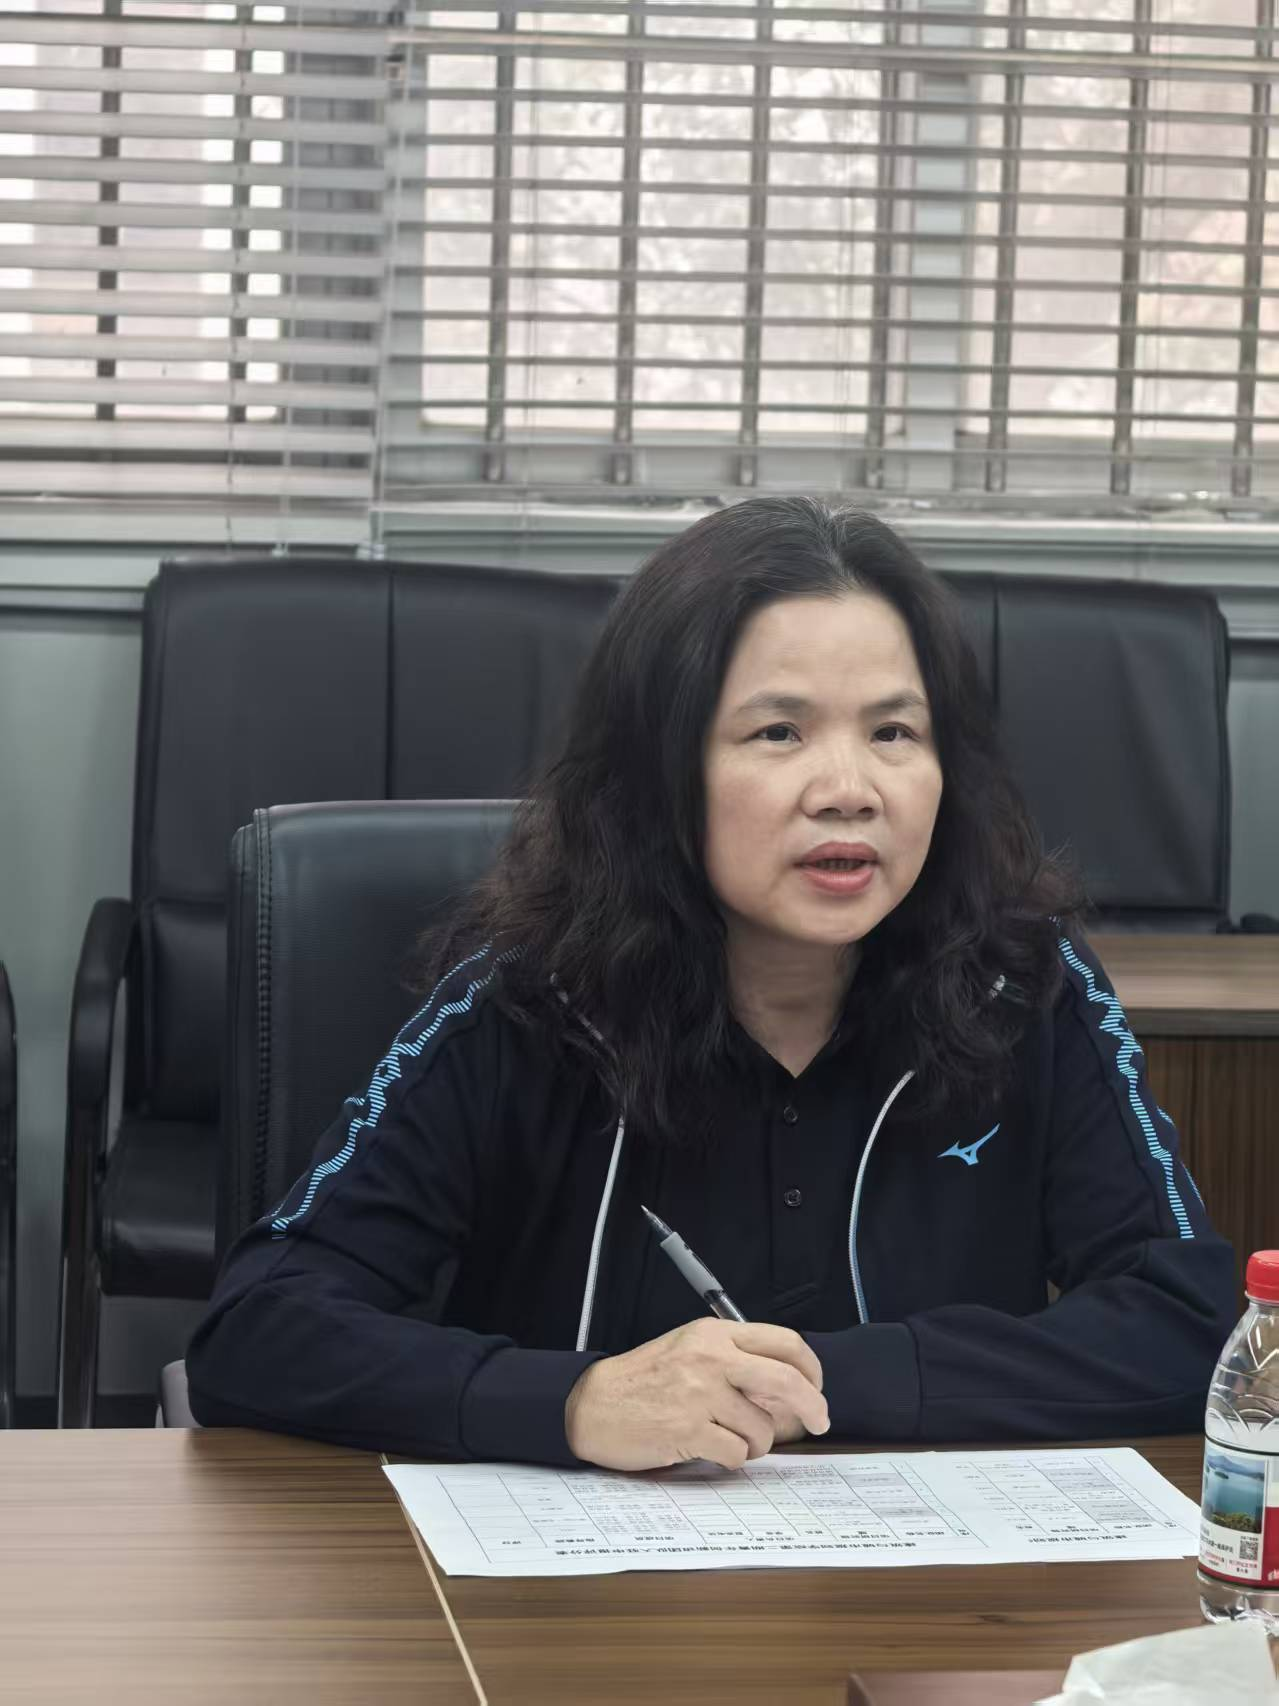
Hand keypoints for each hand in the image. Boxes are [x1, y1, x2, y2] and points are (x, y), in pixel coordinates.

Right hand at [564, 1318, 829, 1471]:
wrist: (593, 1404)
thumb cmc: (644, 1380)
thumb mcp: (690, 1350)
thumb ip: (735, 1361)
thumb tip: (788, 1392)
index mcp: (715, 1334)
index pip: (784, 1343)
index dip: (811, 1370)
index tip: (817, 1389)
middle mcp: (712, 1358)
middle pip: (786, 1381)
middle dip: (813, 1407)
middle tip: (819, 1423)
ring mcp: (701, 1394)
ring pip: (762, 1428)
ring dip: (755, 1443)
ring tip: (728, 1439)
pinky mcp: (689, 1430)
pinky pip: (737, 1454)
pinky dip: (731, 1459)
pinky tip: (709, 1449)